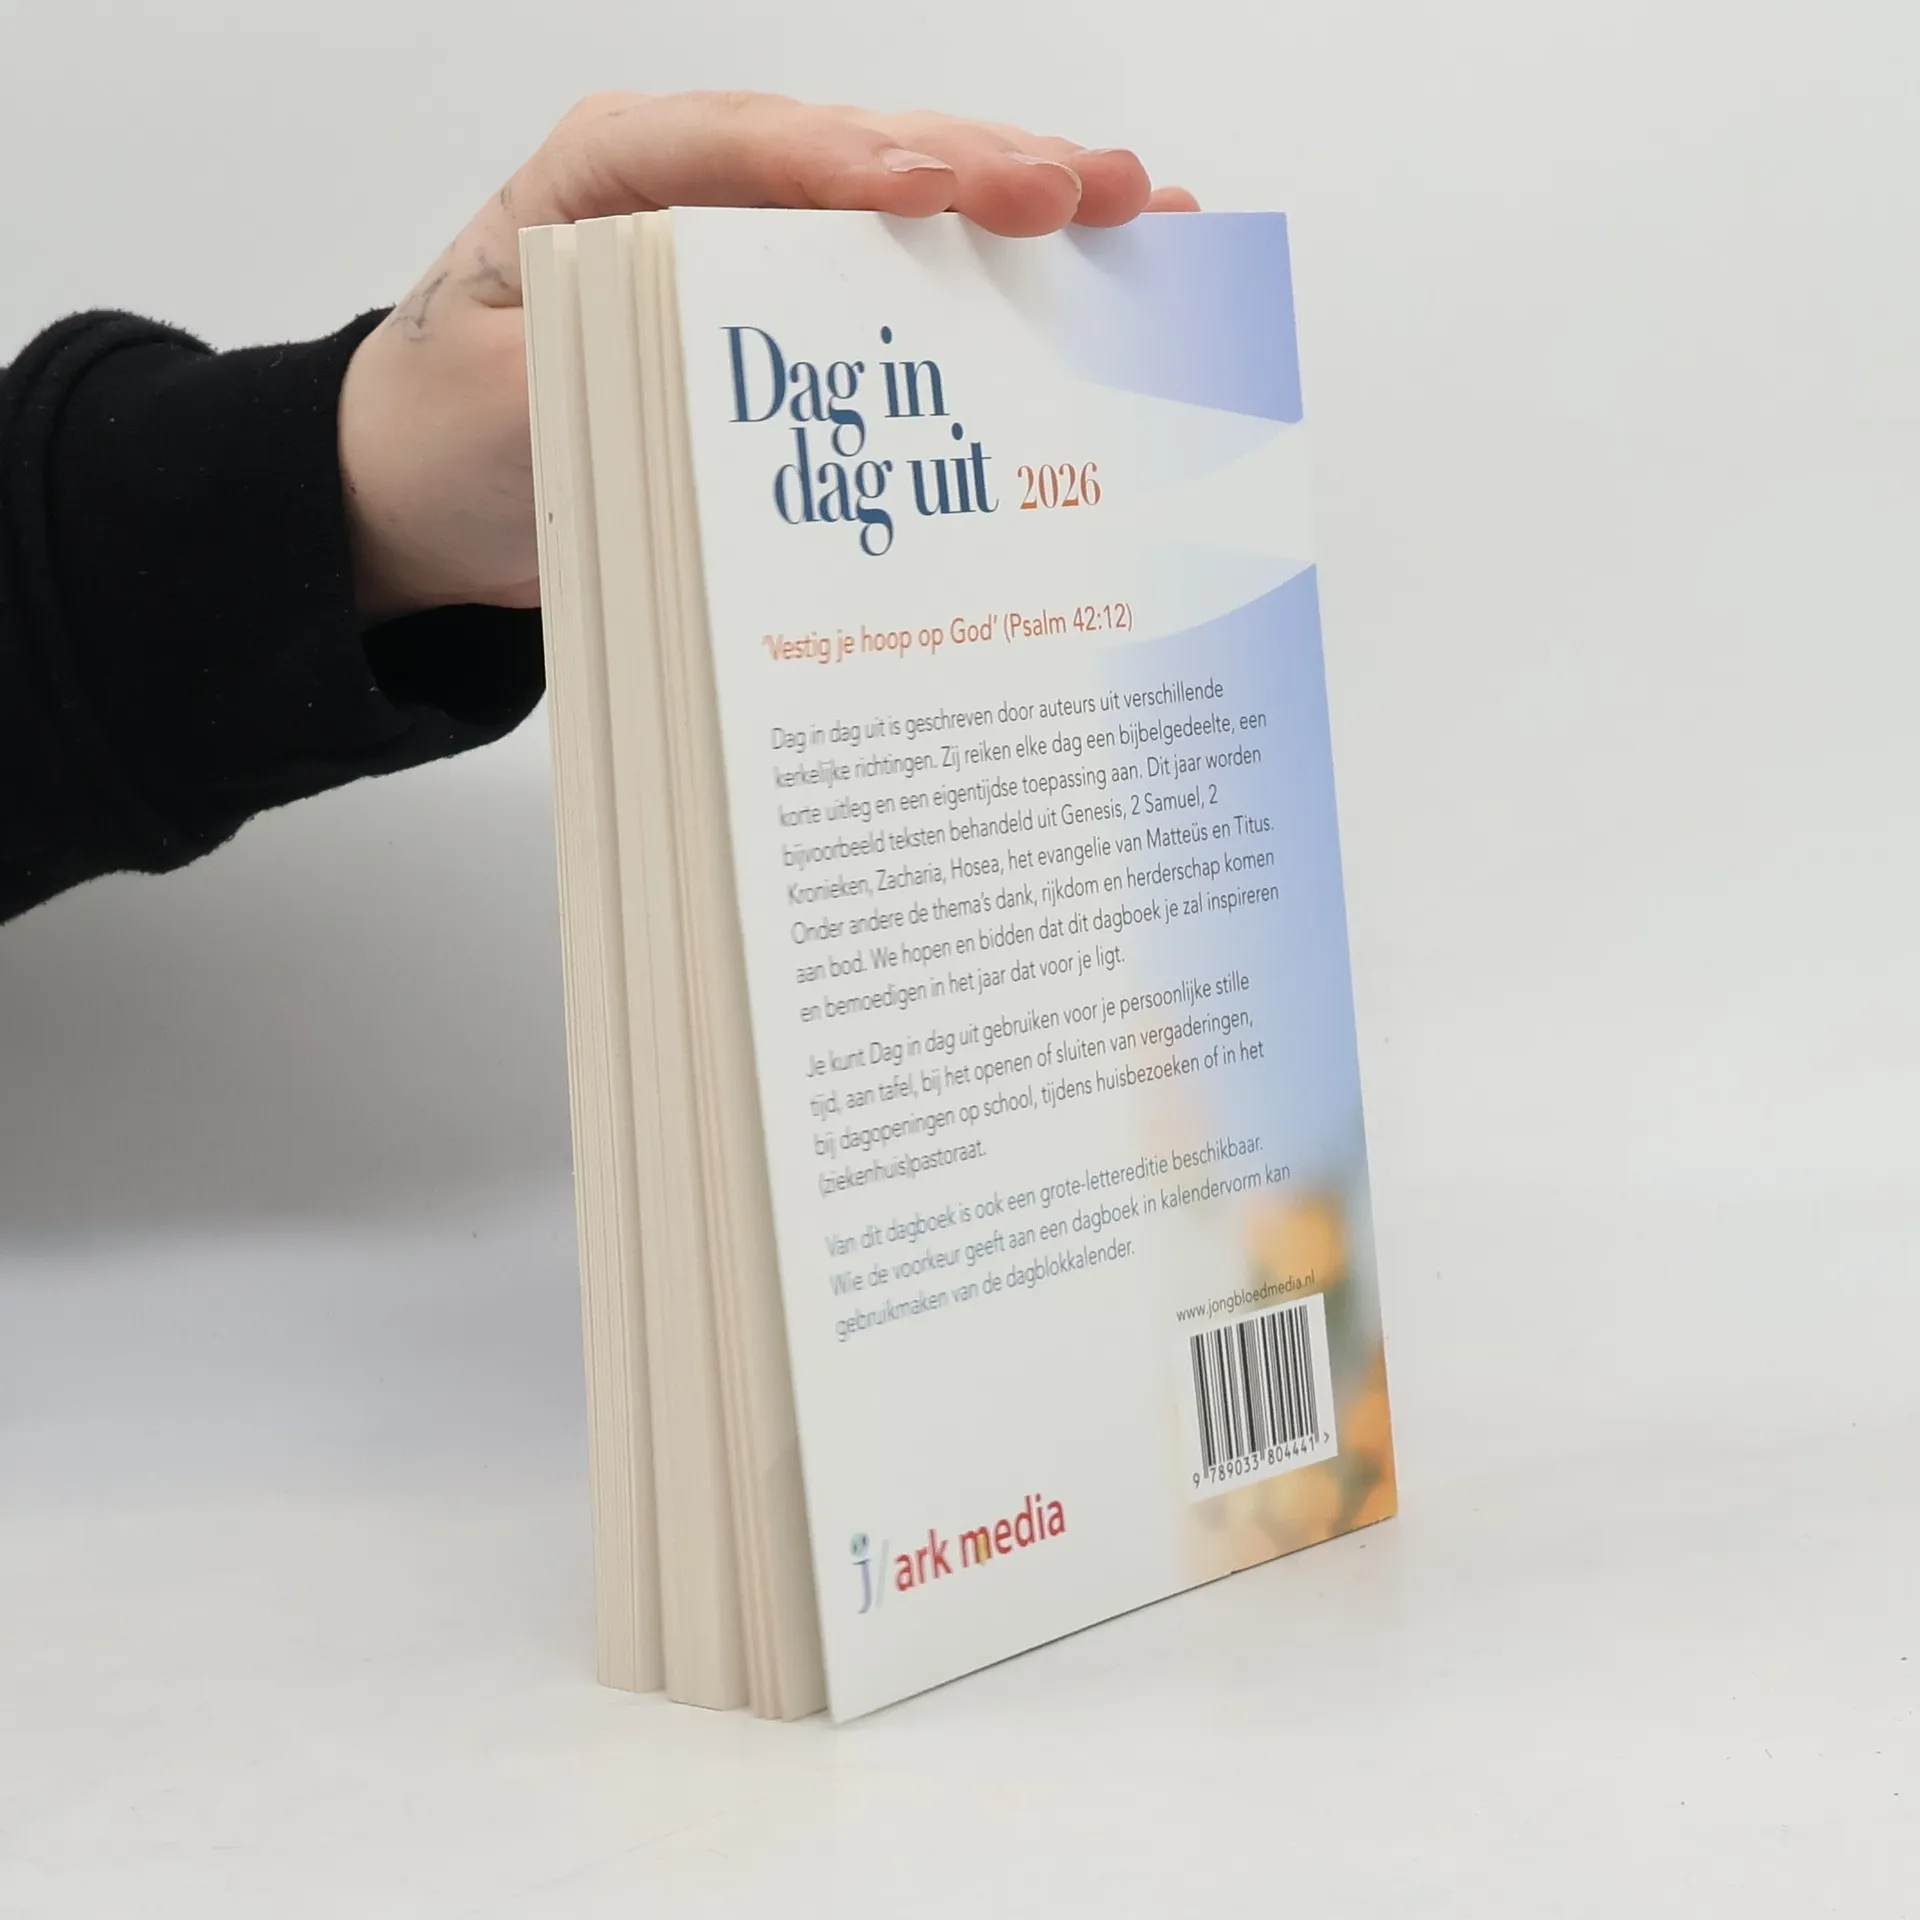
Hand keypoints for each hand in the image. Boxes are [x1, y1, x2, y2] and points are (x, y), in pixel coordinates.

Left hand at [337, 92, 1198, 622]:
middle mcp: (699, 196)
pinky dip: (990, 294)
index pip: (743, 148)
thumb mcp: (494, 406)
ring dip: (1023, 216)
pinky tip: (1078, 290)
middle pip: (860, 160)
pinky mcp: (789, 326)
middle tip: (1104, 190)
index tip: (944, 192)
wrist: (423, 492)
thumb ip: (596, 376)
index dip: (851, 163)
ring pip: (905, 215)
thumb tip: (729, 390)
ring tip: (1141, 215)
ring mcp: (755, 254)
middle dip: (988, 171)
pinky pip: (898, 295)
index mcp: (613, 178)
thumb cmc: (442, 428)